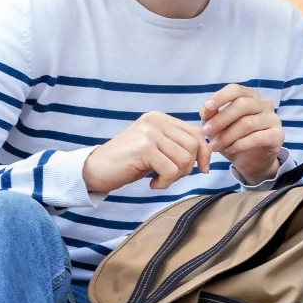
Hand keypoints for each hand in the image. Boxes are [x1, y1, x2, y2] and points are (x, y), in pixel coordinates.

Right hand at [83, 112, 212, 192]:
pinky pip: (171, 169)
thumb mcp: (157, 149)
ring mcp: (149, 133)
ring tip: (160, 179)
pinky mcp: (143, 148)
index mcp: (160, 118)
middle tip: (171, 177)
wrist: (95, 170)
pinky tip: (152, 184)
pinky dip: (166, 182)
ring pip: (184, 158)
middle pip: (193, 146)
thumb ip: (177, 145)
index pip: (196, 133)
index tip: (201, 170)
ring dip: (176, 176)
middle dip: (189, 167)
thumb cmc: (128, 163)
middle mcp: (155, 120)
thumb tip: (208, 153)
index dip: (203, 154)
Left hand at [201, 84, 284, 183]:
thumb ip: (211, 115)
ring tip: (215, 146)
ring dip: (227, 135)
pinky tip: (230, 150)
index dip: (220, 97)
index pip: (235, 89)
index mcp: (249, 96)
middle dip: (221, 119)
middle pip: (242, 105)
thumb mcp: (218, 126)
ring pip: (248, 123)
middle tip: (207, 132)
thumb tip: (206, 109)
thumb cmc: (233, 138)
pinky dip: (240, 144)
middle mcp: (264, 103)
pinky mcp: (278, 135)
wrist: (251, 161)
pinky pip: (258, 138)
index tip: (207, 107)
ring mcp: (273, 119)